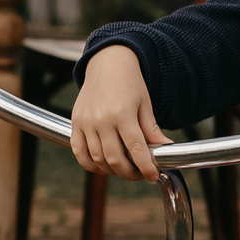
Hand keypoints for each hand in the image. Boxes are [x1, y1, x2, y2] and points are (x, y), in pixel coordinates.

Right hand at [70, 45, 170, 179]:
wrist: (107, 63)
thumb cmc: (129, 82)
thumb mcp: (145, 104)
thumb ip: (151, 130)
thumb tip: (164, 149)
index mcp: (123, 114)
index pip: (136, 149)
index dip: (146, 167)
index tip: (153, 176)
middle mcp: (102, 120)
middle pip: (115, 159)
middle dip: (129, 173)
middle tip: (139, 174)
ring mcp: (86, 123)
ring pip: (98, 159)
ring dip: (112, 171)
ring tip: (123, 169)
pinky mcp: (75, 124)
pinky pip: (79, 153)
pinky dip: (90, 165)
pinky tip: (102, 166)